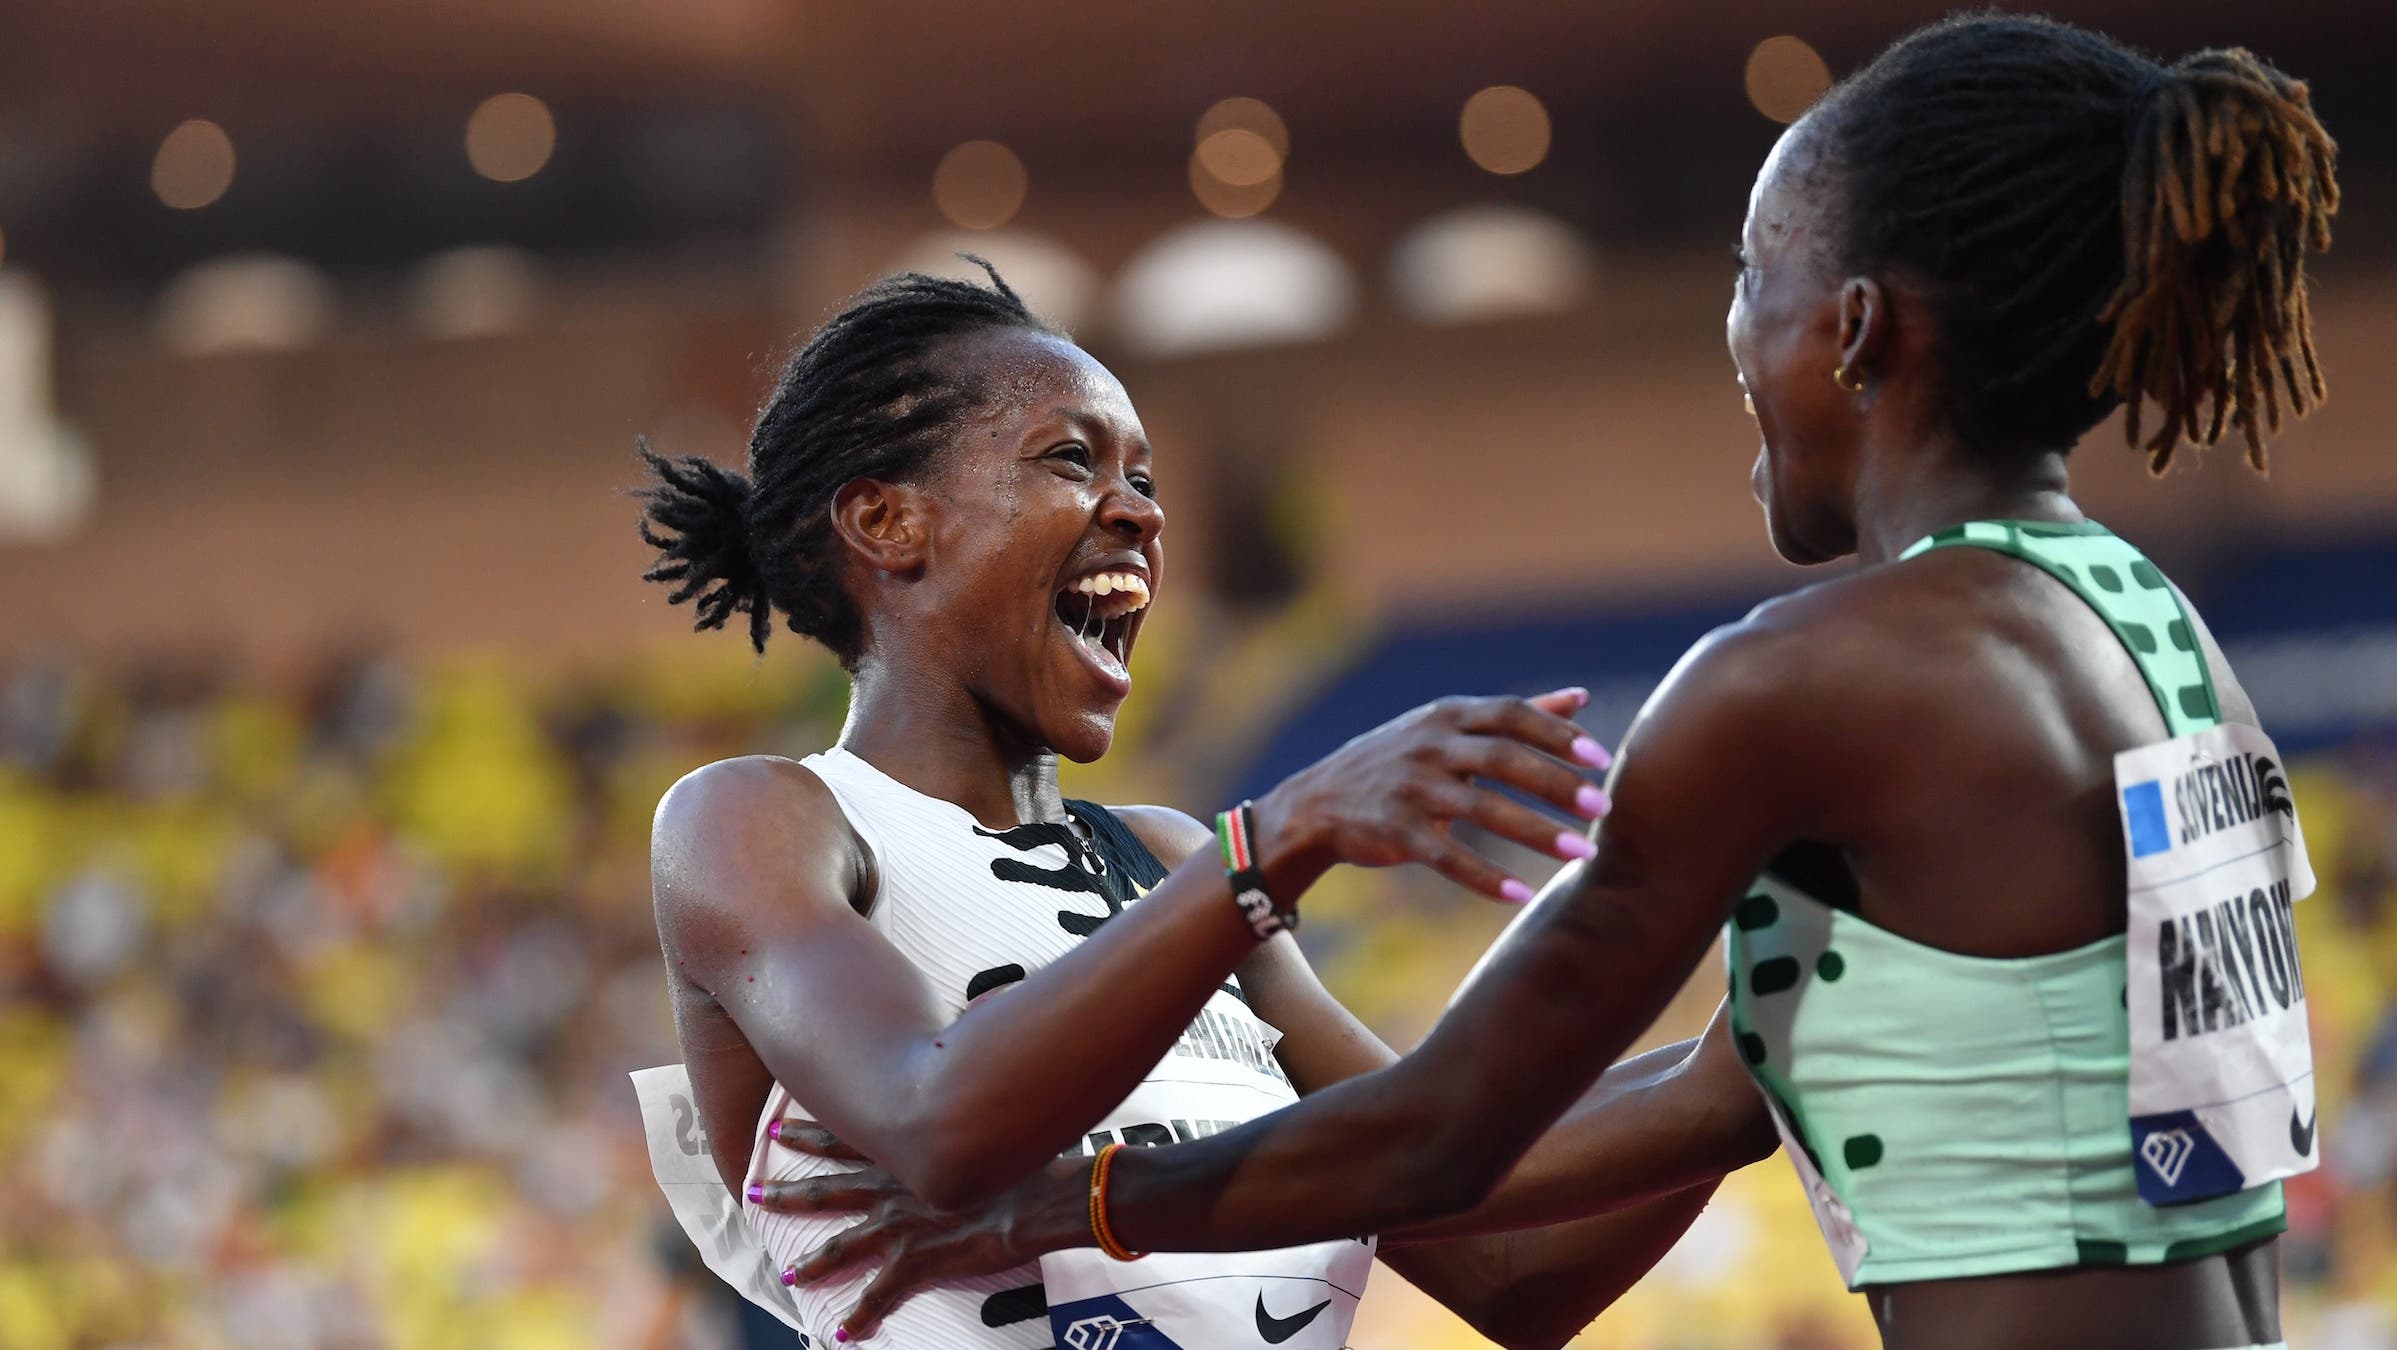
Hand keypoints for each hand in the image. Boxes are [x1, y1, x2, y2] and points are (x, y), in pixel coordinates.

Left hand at [761, 1121, 1088, 1341]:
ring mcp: (899, 1225)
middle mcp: (891, 1188)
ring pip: (841, 1246)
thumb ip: (953, 1125)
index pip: (845, 1140)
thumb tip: (960, 1109)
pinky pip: (878, 1295)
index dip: (810, 1135)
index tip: (779, 1129)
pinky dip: (859, 1316)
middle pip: (826, 1190)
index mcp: (904, 1156)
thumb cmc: (1016, 1159)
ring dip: (813, 1262)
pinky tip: (843, 1332)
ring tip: (790, 1273)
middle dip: (786, 1193)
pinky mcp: (915, 1261)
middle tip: (754, 1192)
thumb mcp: (976, 1128)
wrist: (1035, 1197)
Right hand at [1252, 688, 1610, 903]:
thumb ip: (1514, 716)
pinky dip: (1485, 877)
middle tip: (1603, 807)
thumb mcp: (1447, 728)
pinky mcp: (1395, 831)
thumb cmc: (1397, 762)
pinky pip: (1446, 856)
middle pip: (1502, 757)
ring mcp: (1410, 788)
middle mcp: (1429, 746)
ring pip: (1482, 809)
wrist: (1315, 803)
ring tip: (1584, 853)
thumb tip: (1582, 697)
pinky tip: (1521, 896)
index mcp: (1447, 716)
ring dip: (1537, 833)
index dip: (1557, 733)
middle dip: (1557, 782)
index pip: (1510, 713)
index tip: (1602, 758)